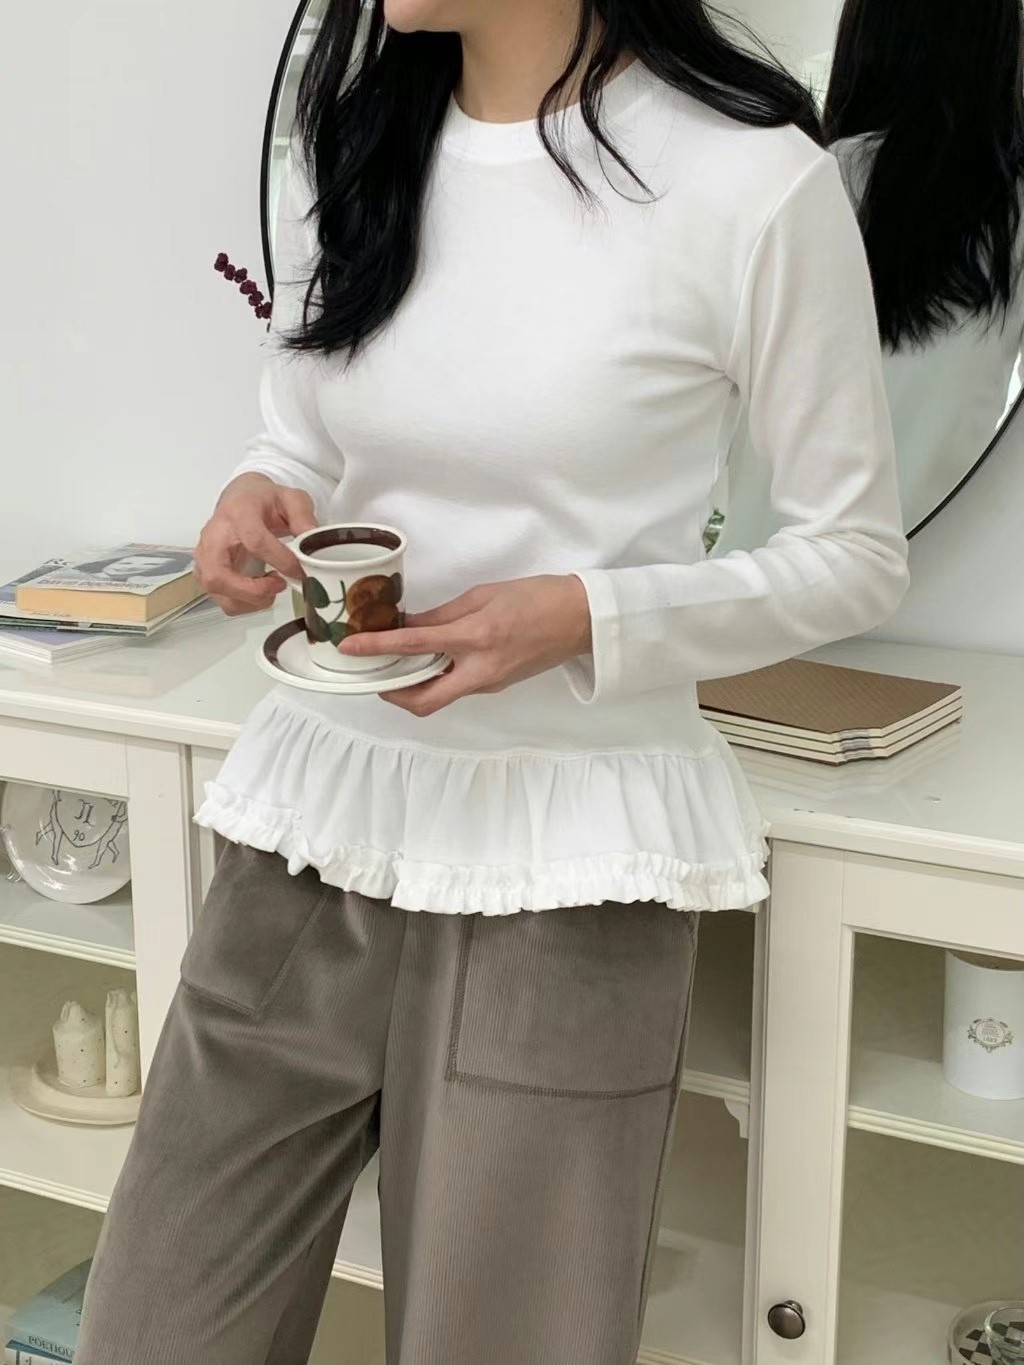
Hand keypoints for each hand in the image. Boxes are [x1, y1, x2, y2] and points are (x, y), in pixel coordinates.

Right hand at [194, 473, 316, 615]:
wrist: (240, 499)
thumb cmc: (263, 501)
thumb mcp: (290, 498)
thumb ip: (303, 516)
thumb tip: (312, 542)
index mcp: (238, 513)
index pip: (255, 541)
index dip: (280, 560)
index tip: (298, 570)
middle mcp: (214, 536)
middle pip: (218, 575)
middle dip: (252, 591)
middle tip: (279, 585)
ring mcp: (205, 556)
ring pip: (217, 592)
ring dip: (250, 600)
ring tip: (272, 586)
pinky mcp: (206, 571)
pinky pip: (221, 599)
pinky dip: (245, 603)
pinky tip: (261, 589)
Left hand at [337, 575, 592, 716]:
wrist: (580, 619)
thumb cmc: (536, 597)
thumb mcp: (483, 595)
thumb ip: (442, 615)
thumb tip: (406, 626)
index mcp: (476, 637)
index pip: (414, 645)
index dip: (377, 647)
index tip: (349, 647)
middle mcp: (480, 669)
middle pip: (423, 701)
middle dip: (392, 695)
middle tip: (374, 674)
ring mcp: (489, 683)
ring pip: (440, 695)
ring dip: (414, 684)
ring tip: (397, 661)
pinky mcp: (496, 685)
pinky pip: (457, 686)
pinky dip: (437, 677)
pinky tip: (430, 658)